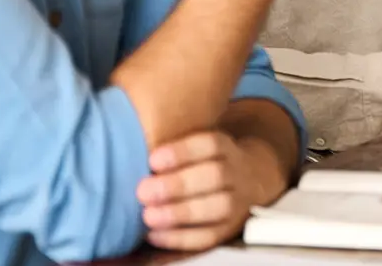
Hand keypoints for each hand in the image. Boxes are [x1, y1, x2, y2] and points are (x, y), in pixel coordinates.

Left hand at [136, 130, 282, 251]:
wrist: (251, 181)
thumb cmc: (207, 164)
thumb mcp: (201, 149)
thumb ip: (175, 150)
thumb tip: (130, 144)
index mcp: (227, 148)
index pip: (212, 144)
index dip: (183, 152)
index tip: (152, 160)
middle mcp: (237, 173)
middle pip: (215, 175)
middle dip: (177, 184)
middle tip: (143, 191)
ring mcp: (237, 202)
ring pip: (217, 206)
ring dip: (180, 213)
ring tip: (148, 216)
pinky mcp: (229, 228)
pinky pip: (209, 236)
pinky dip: (181, 237)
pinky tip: (155, 235)